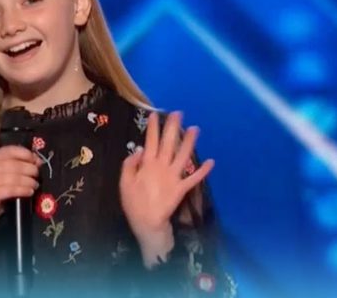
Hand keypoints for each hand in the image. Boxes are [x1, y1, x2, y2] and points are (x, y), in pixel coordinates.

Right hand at [0, 145, 40, 222]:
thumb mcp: (6, 169)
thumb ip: (20, 162)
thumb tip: (38, 161)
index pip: (11, 151)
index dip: (26, 154)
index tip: (36, 160)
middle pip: (15, 165)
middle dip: (30, 169)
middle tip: (37, 174)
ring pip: (15, 178)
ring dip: (29, 181)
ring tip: (35, 184)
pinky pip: (12, 190)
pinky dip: (23, 190)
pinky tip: (30, 191)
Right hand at [120, 111, 214, 242]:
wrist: (147, 222)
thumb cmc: (133, 203)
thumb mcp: (124, 182)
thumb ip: (130, 165)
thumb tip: (138, 149)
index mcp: (147, 164)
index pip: (150, 141)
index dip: (153, 127)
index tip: (156, 114)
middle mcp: (162, 166)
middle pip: (168, 143)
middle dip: (173, 127)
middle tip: (178, 113)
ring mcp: (174, 176)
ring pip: (183, 155)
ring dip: (190, 141)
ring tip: (195, 128)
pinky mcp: (182, 188)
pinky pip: (194, 178)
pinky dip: (203, 170)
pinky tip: (211, 162)